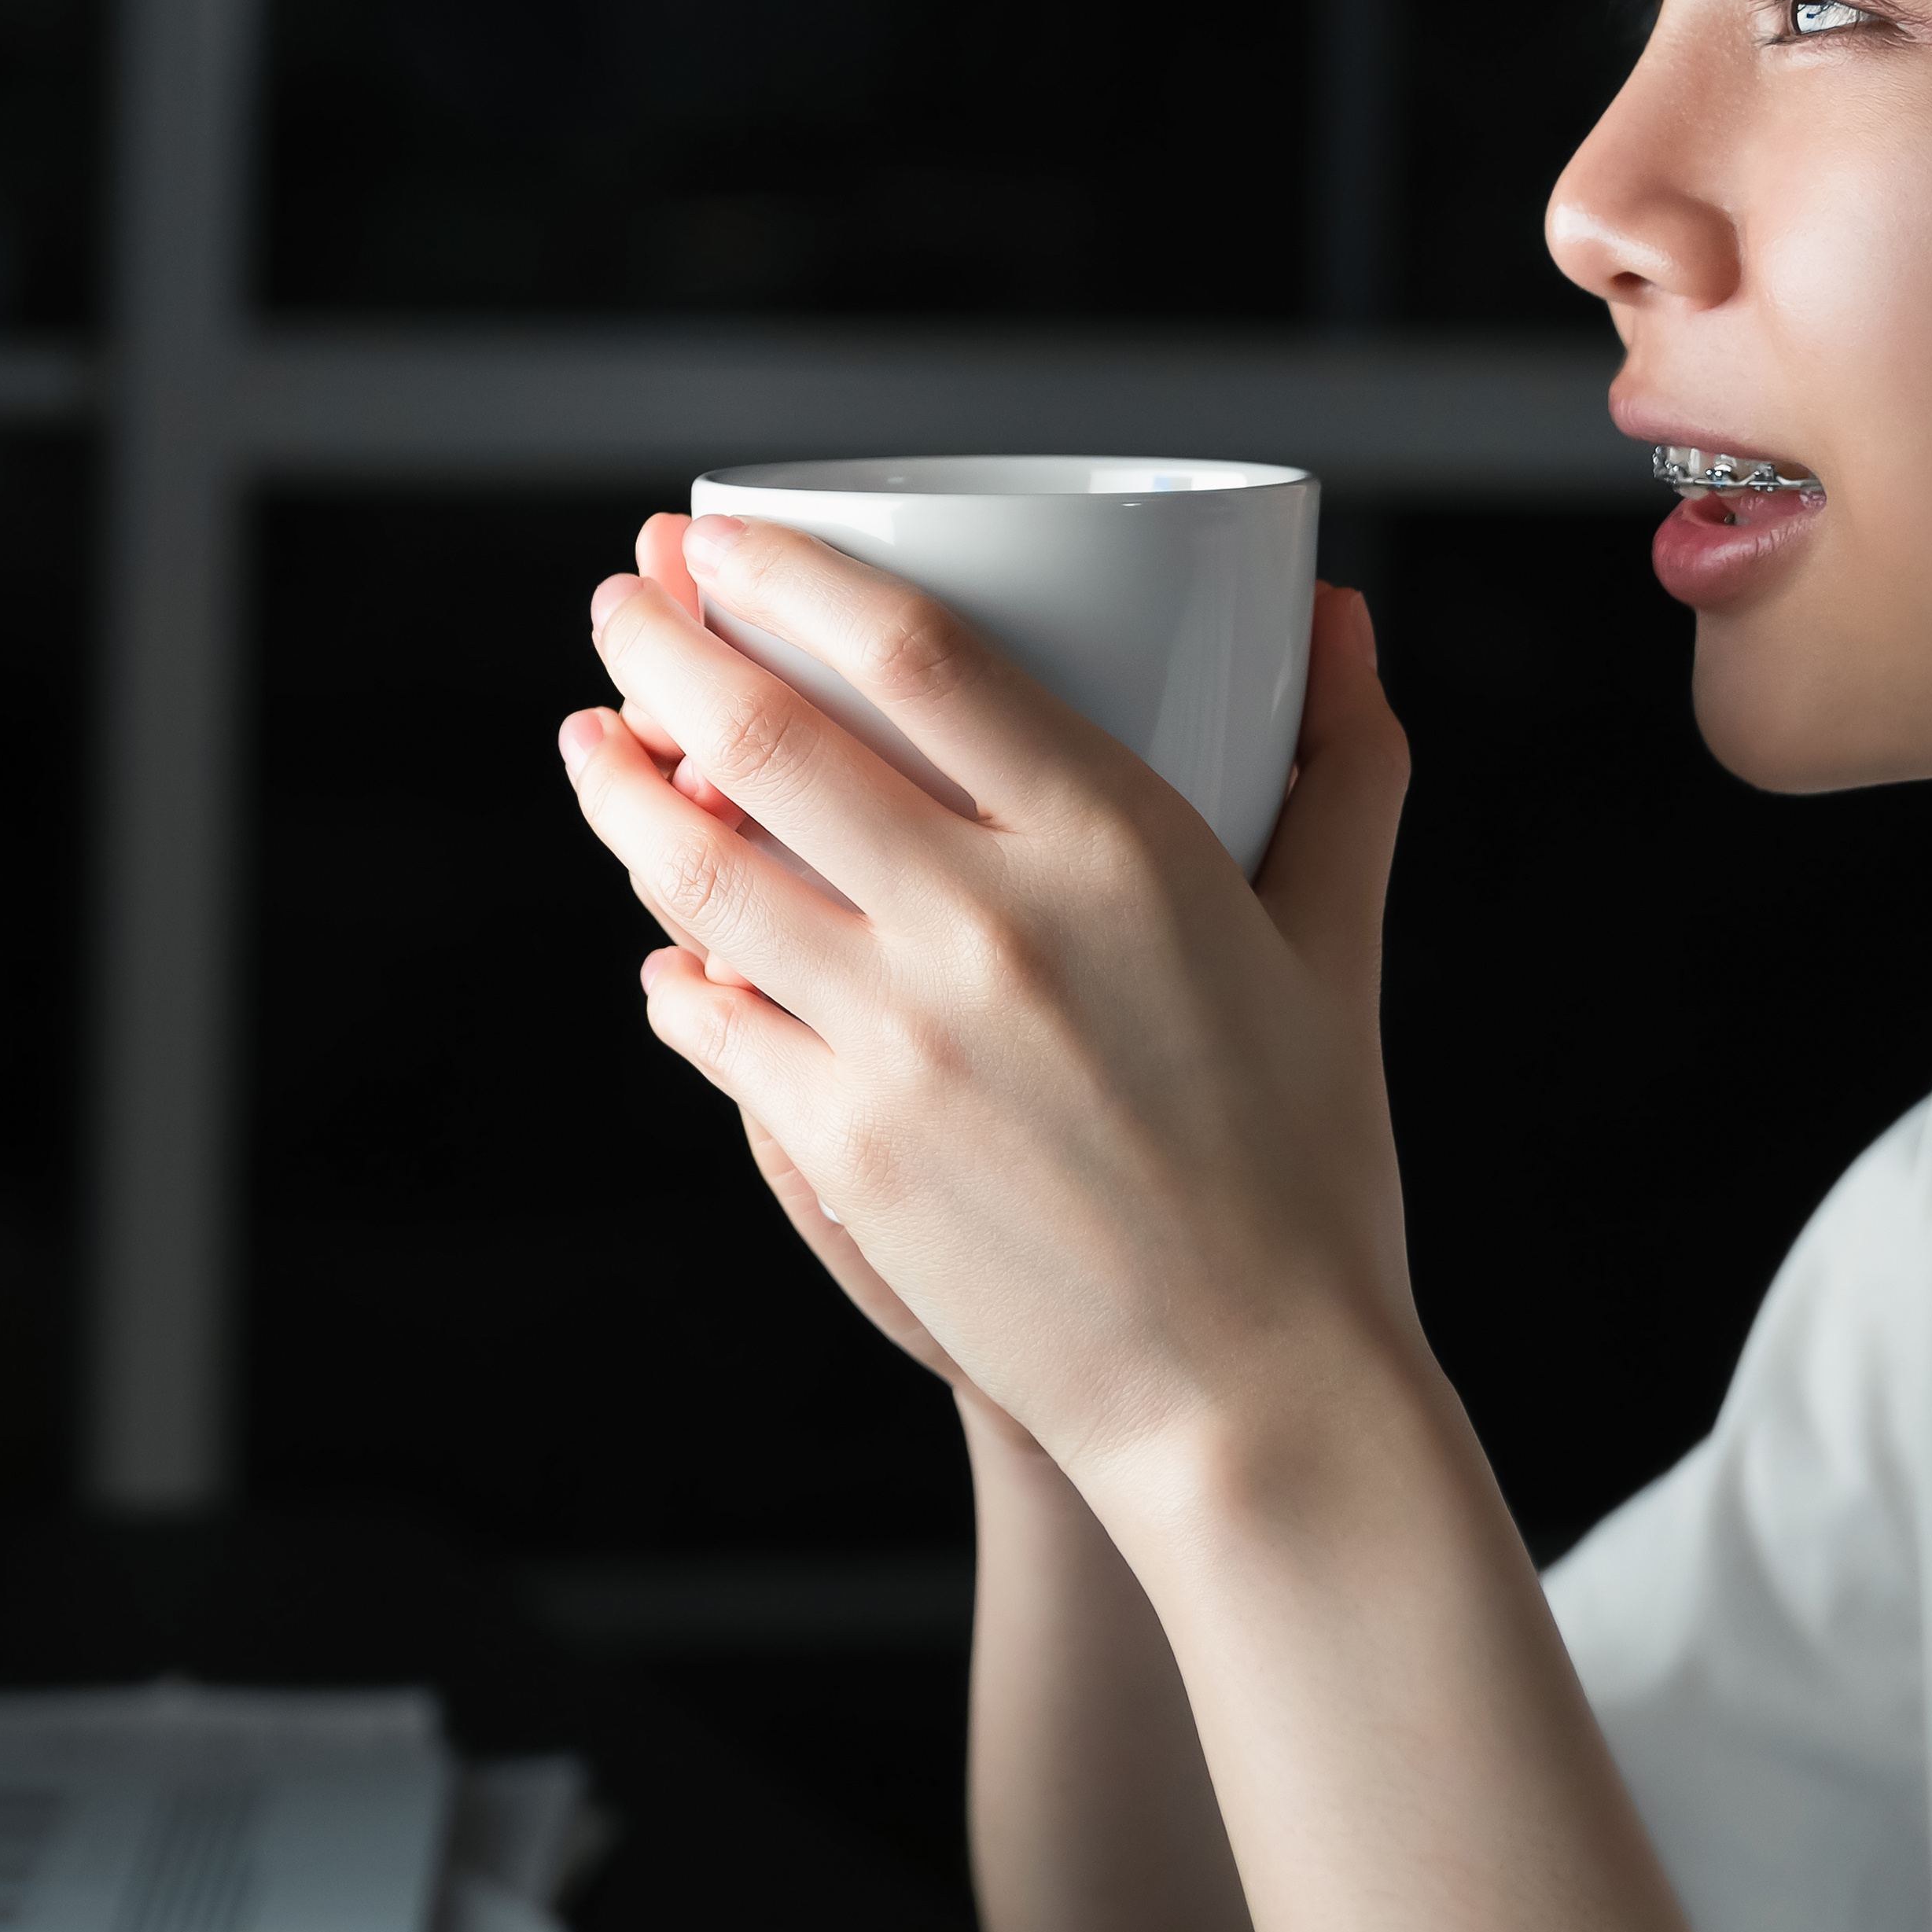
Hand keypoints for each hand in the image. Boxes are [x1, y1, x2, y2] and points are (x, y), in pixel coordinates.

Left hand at [556, 510, 1420, 1492]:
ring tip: (588, 741)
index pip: (917, 653)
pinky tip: (662, 944)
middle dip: (664, 649)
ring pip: (704, 876)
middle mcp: (991, 928)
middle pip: (769, 741)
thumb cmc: (1309, 1166)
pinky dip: (673, 969)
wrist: (1251, 1392)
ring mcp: (900, 1043)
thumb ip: (1343, 769)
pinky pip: (712, 1023)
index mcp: (1119, 847)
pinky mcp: (843, 1150)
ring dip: (621, 792)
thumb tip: (1337, 620)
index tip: (718, 539)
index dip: (791, 576)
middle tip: (621, 600)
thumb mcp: (1336, 946)